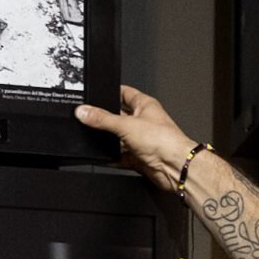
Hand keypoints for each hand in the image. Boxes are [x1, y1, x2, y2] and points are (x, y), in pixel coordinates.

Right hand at [75, 86, 198, 192]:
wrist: (174, 167)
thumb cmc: (163, 140)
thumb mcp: (125, 125)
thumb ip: (102, 119)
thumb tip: (84, 111)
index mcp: (145, 105)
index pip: (125, 93)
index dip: (111, 92)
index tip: (97, 92)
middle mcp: (144, 121)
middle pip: (119, 117)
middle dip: (106, 120)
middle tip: (90, 119)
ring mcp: (142, 140)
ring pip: (119, 138)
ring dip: (109, 141)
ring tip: (96, 139)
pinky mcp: (139, 157)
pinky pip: (121, 156)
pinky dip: (112, 158)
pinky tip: (104, 157)